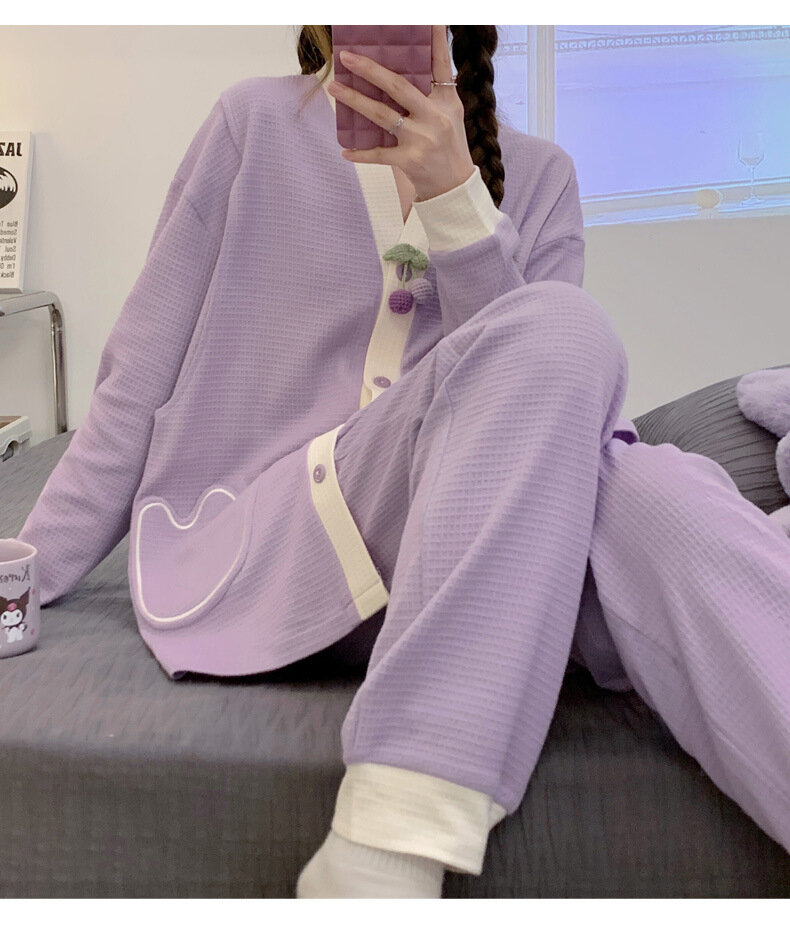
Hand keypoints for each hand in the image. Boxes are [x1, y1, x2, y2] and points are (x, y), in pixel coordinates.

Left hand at [326, 25, 475, 201]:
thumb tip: (397, 72)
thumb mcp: (449, 115)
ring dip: (355, 101)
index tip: (428, 17)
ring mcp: (421, 140)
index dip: (434, 39)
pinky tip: (344, 150)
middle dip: (370, 70)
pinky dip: (360, 153)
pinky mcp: (409, 161)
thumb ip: (430, 93)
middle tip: (347, 57)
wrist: (454, 187)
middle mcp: (435, 117)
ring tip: (335, 88)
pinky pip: (378, 154)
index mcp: (447, 101)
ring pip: (381, 116)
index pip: (440, 64)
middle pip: (398, 87)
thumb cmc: (448, 146)